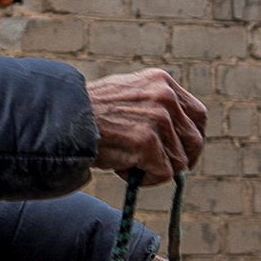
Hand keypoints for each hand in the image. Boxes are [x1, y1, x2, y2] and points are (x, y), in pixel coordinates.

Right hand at [85, 69, 205, 180]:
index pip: (198, 114)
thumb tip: (177, 135)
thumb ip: (154, 106)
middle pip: (194, 141)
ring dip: (155, 170)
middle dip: (180, 160)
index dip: (193, 138)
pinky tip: (123, 170)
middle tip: (160, 170)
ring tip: (127, 163)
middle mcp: (164, 96)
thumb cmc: (90, 113)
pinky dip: (146, 179)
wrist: (62, 120)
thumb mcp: (128, 95)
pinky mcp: (148, 142)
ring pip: (178, 162)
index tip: (184, 154)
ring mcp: (158, 119)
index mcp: (161, 81)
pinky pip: (163, 174)